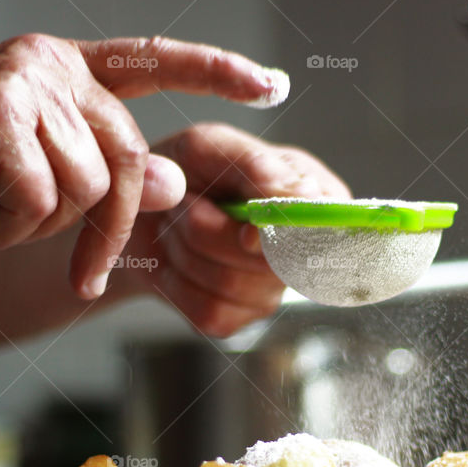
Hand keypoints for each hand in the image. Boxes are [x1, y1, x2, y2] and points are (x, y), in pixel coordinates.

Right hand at [0, 34, 288, 298]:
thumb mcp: (39, 174)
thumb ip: (105, 172)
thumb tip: (172, 188)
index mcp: (69, 70)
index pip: (157, 60)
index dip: (217, 71)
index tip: (273, 83)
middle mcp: (53, 65)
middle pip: (130, 160)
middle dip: (110, 231)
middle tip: (85, 275)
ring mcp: (26, 82)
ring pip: (87, 186)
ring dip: (39, 226)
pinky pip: (40, 198)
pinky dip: (5, 229)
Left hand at [121, 123, 350, 335]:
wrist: (140, 211)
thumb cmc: (184, 170)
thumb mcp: (212, 147)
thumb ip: (258, 166)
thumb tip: (305, 199)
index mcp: (317, 199)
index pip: (327, 231)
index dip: (286, 236)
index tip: (248, 229)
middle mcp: (304, 251)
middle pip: (270, 263)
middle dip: (209, 228)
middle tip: (188, 201)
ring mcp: (271, 291)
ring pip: (231, 285)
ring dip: (187, 250)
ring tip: (179, 224)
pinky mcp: (236, 319)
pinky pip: (210, 311)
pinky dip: (178, 283)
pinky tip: (176, 259)